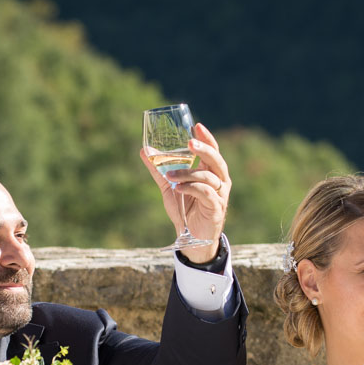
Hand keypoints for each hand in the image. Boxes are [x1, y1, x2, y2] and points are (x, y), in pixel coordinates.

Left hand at [139, 123, 231, 262]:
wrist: (190, 239)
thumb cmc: (184, 210)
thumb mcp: (169, 186)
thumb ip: (159, 169)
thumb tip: (144, 151)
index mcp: (211, 173)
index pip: (213, 150)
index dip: (206, 138)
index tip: (196, 126)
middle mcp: (219, 181)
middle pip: (216, 160)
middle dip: (204, 149)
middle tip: (190, 143)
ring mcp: (220, 195)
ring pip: (207, 177)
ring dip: (187, 174)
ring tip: (170, 176)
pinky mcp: (216, 208)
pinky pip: (205, 193)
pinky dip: (190, 188)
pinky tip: (178, 189)